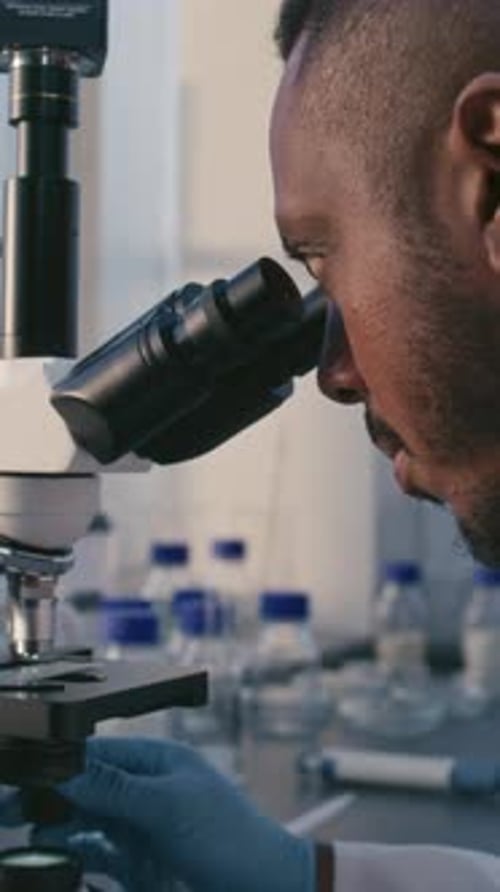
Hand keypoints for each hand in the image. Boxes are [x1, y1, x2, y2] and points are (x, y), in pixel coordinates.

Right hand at [5, 737, 314, 891]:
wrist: (266, 888)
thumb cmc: (230, 835)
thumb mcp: (169, 806)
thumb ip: (114, 788)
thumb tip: (64, 768)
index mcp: (154, 761)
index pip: (94, 753)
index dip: (56, 763)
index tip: (21, 777)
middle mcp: (142, 790)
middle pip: (83, 788)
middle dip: (48, 798)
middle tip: (11, 812)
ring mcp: (139, 828)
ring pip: (84, 823)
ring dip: (57, 830)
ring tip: (34, 840)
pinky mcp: (139, 864)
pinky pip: (96, 856)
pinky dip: (74, 858)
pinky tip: (57, 862)